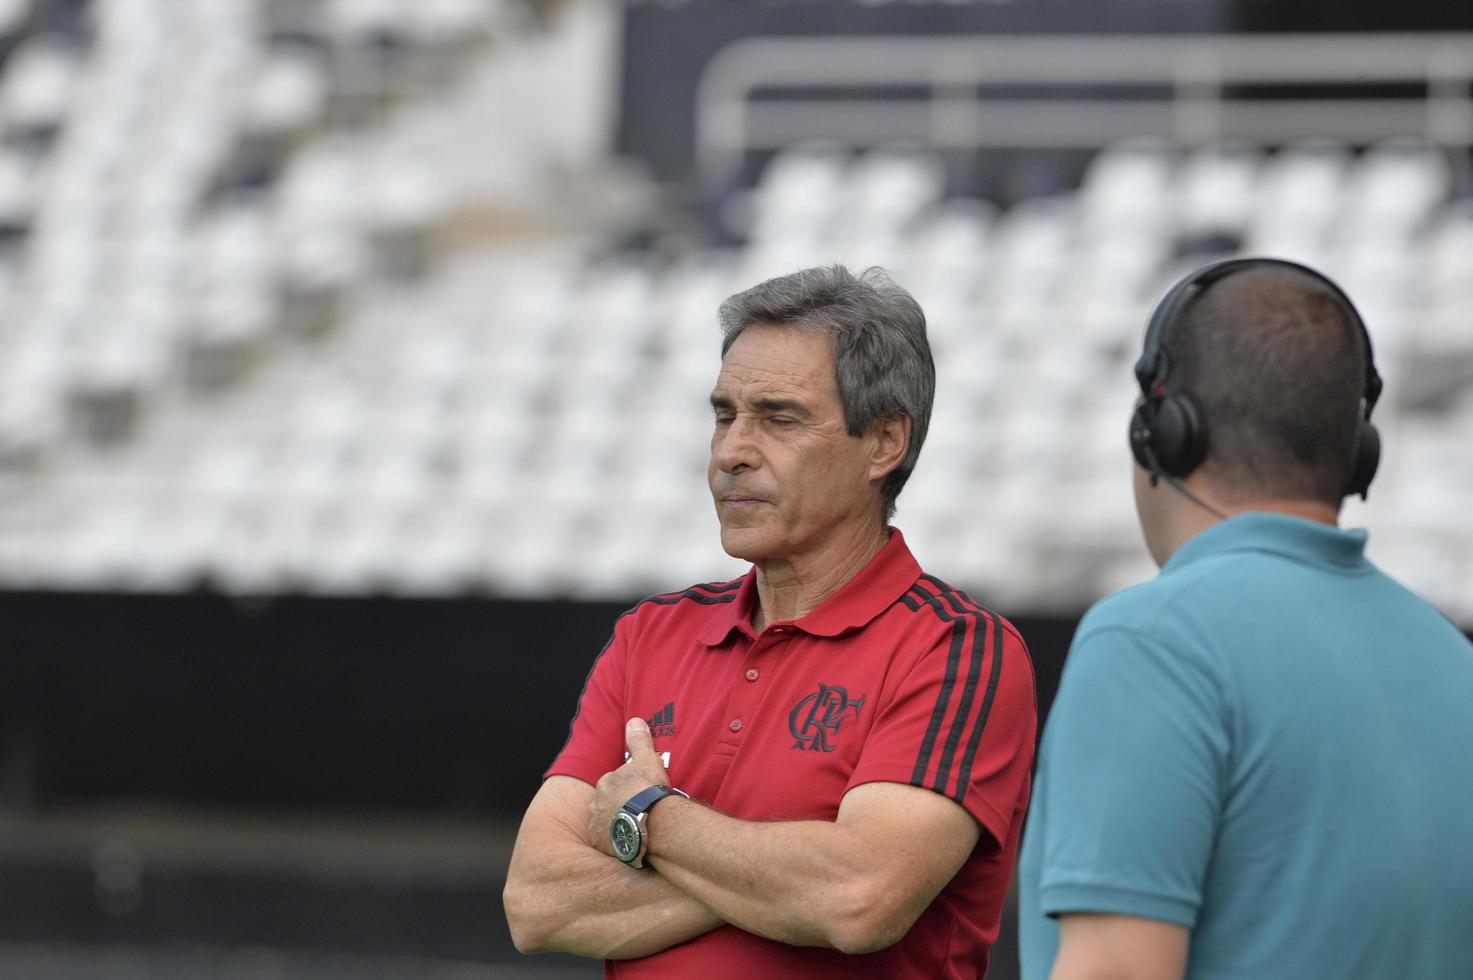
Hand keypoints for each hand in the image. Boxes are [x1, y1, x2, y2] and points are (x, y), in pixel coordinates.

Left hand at [588, 717, 671, 857]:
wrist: (652, 823)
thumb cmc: (649, 790)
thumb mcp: (646, 760)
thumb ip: (639, 741)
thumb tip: (634, 721)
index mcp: (605, 784)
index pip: (613, 784)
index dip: (627, 788)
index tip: (639, 793)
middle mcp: (596, 806)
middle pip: (607, 804)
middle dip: (619, 806)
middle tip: (639, 810)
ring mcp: (598, 827)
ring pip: (607, 824)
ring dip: (618, 824)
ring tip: (639, 827)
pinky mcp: (603, 846)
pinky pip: (609, 843)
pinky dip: (619, 843)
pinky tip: (635, 842)